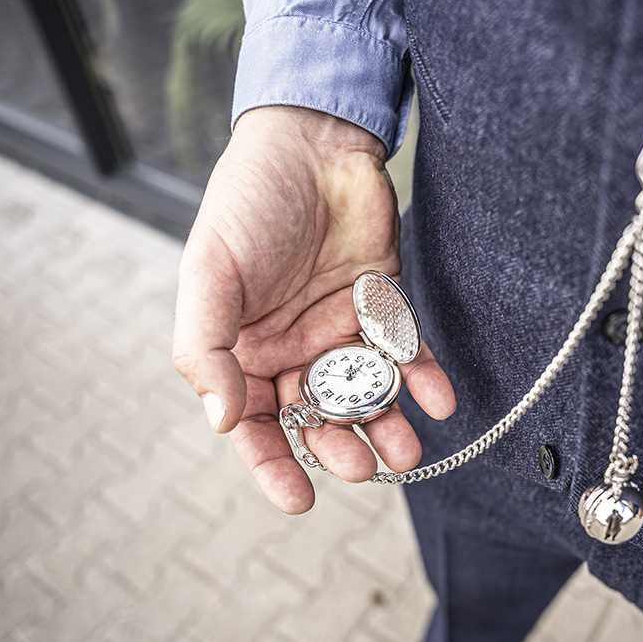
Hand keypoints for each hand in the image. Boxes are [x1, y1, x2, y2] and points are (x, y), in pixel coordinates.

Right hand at [172, 106, 455, 513]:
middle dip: (338, 447)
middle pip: (317, 417)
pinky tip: (437, 399)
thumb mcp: (208, 274)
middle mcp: (292, 347)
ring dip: (386, 424)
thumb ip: (205, 347)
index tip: (299, 500)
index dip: (272, 465)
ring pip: (365, 394)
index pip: (254, 424)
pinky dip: (423, 377)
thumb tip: (222, 420)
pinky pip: (405, 352)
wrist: (311, 141)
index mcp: (243, 349)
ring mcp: (339, 328)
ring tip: (405, 450)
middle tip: (361, 465)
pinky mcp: (383, 304)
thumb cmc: (247, 203)